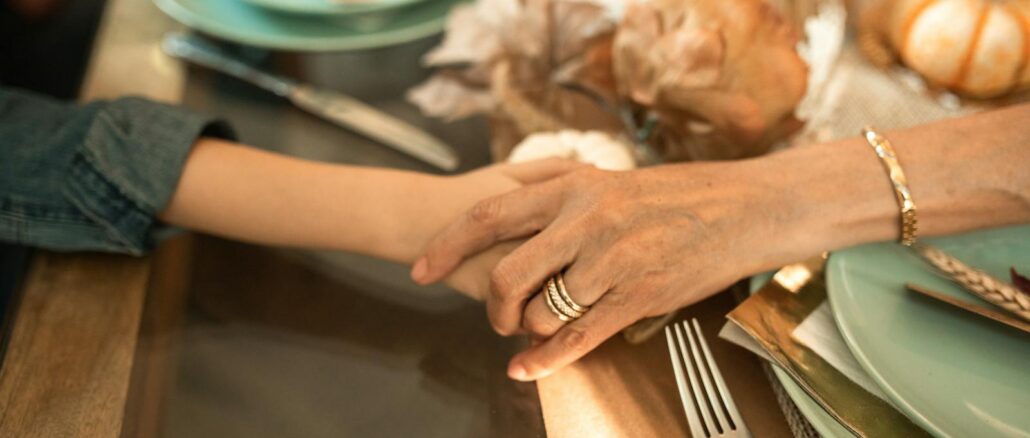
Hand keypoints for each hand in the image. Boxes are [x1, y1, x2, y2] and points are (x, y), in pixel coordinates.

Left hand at [412, 160, 807, 380]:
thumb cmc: (678, 195)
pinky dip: (545, 360)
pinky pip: (578, 338)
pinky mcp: (639, 298)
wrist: (744, 207)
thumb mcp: (612, 181)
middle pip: (508, 274)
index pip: (490, 214)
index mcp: (573, 187)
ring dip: (533, 327)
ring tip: (542, 325)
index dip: (448, 244)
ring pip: (543, 312)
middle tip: (497, 316)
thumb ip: (564, 201)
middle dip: (493, 305)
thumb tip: (517, 222)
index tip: (421, 268)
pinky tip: (527, 367)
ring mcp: (613, 262)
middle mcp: (587, 222)